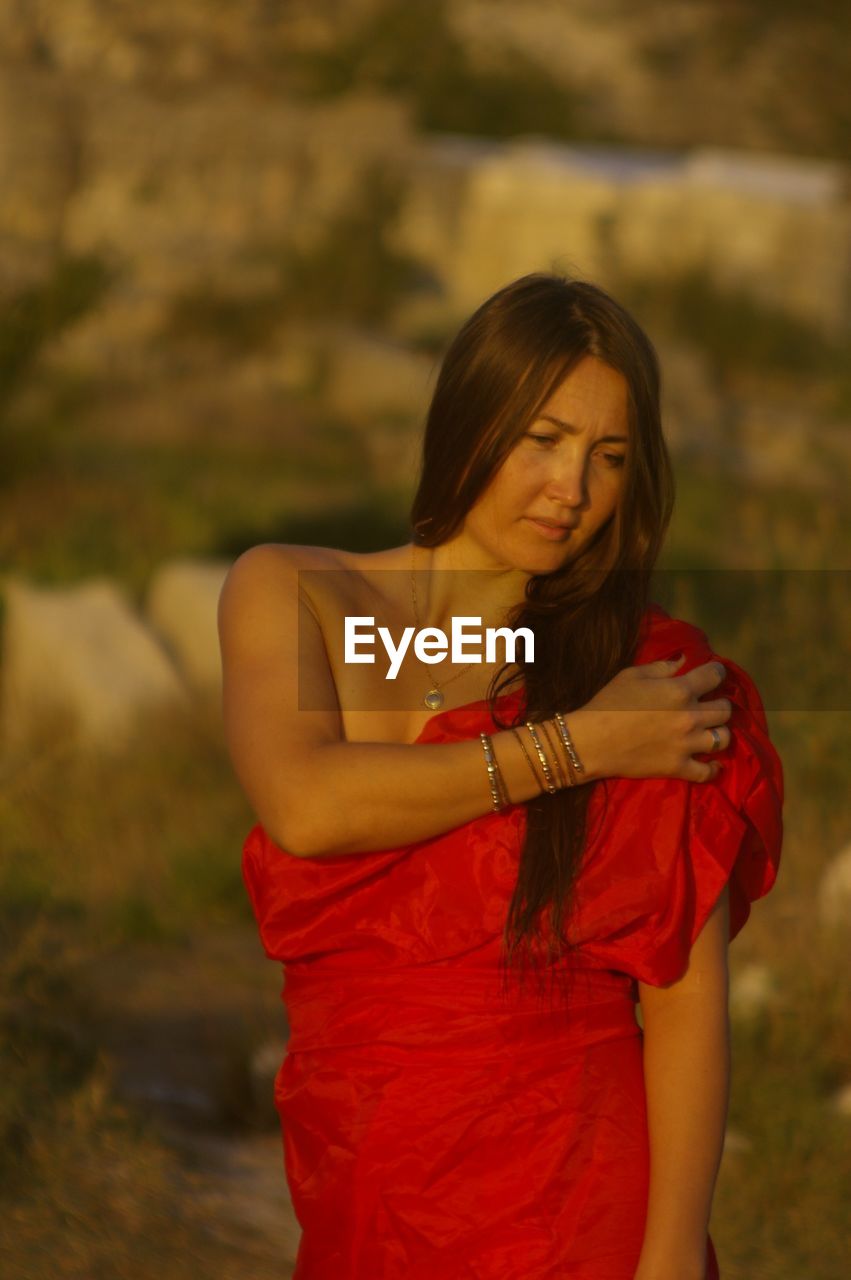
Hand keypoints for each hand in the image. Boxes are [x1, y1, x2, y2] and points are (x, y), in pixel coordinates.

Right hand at [570, 654, 731, 783]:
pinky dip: (714, 768)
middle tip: (710, 704)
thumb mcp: (632, 675)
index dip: (717, 672)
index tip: (714, 674)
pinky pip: (708, 772)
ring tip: (710, 731)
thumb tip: (684, 663)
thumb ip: (662, 667)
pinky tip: (713, 763)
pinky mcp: (679, 767)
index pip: (714, 676)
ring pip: (723, 738)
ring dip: (719, 732)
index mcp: (680, 690)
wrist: (592, 741)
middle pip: (724, 709)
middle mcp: (690, 716)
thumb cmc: (609, 703)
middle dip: (720, 703)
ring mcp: (687, 744)